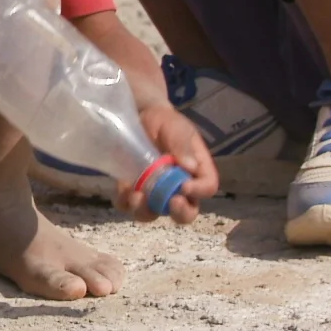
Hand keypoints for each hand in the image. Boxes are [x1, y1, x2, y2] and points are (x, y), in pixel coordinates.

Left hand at [114, 105, 218, 224]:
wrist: (140, 117)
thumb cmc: (165, 123)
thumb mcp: (176, 128)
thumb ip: (182, 144)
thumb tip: (190, 167)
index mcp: (198, 172)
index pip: (207, 188)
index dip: (198, 191)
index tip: (185, 186)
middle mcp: (179, 188)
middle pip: (186, 213)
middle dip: (179, 212)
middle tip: (171, 202)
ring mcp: (155, 193)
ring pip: (155, 213)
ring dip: (146, 210)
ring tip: (137, 196)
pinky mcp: (133, 191)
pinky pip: (128, 206)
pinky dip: (125, 203)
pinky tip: (123, 190)